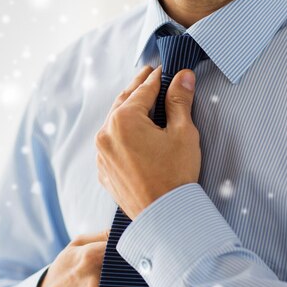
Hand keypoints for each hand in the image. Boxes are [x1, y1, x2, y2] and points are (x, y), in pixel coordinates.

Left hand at [95, 64, 200, 219]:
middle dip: (138, 87)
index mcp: (124, 120)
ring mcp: (102, 154)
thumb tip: (183, 76)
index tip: (165, 69)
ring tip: (140, 98)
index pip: (144, 90)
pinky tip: (131, 130)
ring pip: (114, 122)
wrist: (165, 218)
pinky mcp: (104, 170)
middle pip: (124, 101)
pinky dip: (120, 131)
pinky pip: (110, 143)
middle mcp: (106, 134)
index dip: (157, 77)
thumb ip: (180, 101)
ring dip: (127, 108)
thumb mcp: (183, 133)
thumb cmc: (176, 175)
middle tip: (149, 74)